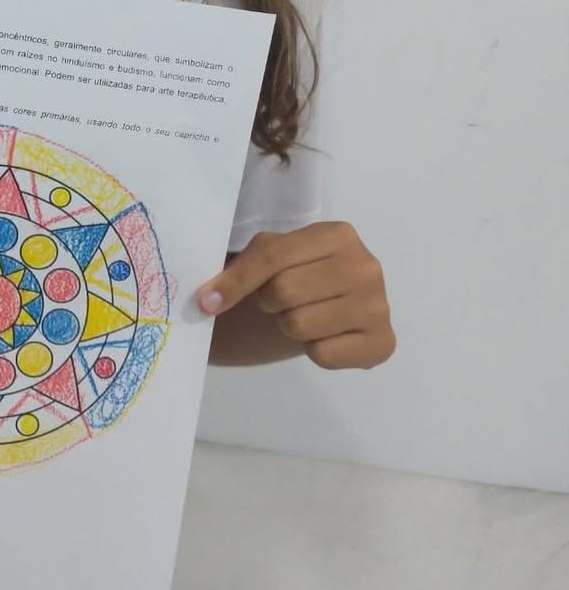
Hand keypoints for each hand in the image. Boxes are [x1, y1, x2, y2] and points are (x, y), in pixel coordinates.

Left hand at [197, 221, 395, 369]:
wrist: (329, 305)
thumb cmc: (295, 273)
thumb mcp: (270, 256)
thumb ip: (243, 267)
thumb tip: (208, 300)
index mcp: (338, 234)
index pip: (273, 256)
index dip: (235, 281)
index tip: (207, 301)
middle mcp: (366, 266)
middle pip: (285, 291)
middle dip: (270, 302)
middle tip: (279, 303)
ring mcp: (379, 305)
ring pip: (301, 325)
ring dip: (290, 326)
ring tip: (303, 315)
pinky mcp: (382, 342)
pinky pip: (323, 354)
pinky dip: (314, 350)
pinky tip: (324, 335)